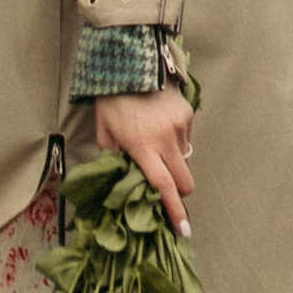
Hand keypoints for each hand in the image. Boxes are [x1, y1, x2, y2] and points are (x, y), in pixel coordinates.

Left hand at [94, 83, 194, 235]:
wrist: (130, 61)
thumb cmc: (111, 100)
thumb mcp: (104, 133)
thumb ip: (114, 160)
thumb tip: (125, 182)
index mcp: (141, 146)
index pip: (163, 186)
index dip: (174, 211)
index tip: (184, 231)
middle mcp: (164, 138)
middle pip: (185, 181)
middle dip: (180, 193)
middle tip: (167, 190)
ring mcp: (179, 125)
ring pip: (186, 161)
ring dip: (175, 163)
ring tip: (155, 146)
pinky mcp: (188, 114)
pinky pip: (187, 140)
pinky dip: (176, 142)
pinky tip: (161, 127)